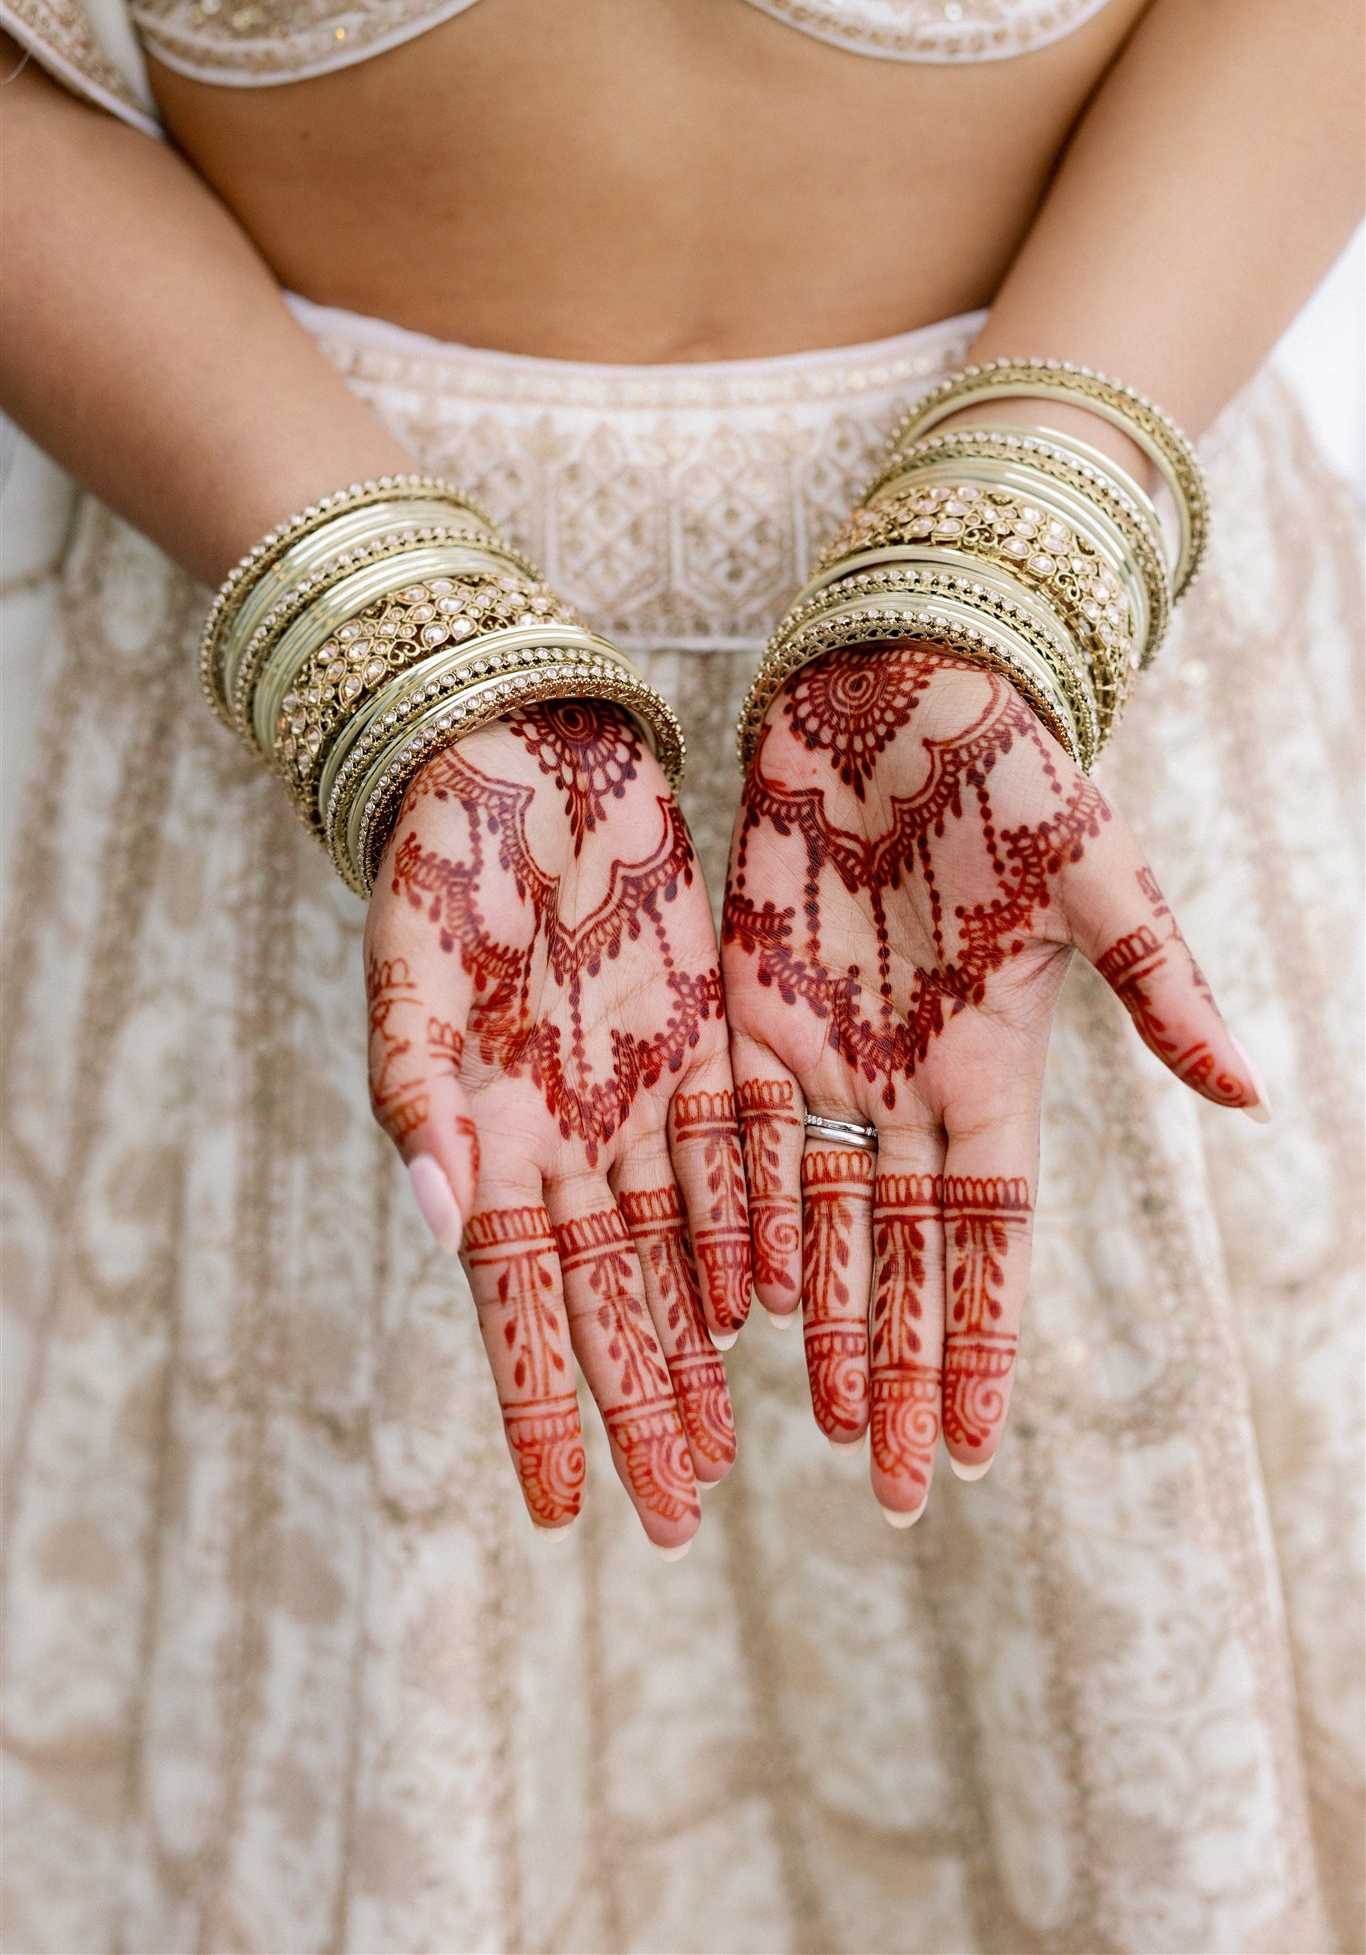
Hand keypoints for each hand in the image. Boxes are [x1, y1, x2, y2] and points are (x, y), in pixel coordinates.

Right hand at [364, 702, 748, 1549]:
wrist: (522, 757)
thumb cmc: (440, 864)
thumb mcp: (409, 974)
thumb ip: (417, 1091)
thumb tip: (443, 1215)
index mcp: (491, 1137)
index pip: (519, 1305)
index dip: (544, 1404)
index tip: (566, 1510)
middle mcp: (571, 1138)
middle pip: (614, 1302)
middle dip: (642, 1407)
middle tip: (679, 1515)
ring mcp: (641, 1096)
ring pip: (682, 1249)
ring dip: (704, 1346)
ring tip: (735, 1444)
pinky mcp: (705, 1040)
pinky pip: (741, 1153)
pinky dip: (753, 1226)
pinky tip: (775, 1302)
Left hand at [721, 644, 1264, 1518]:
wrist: (892, 690)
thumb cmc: (1009, 773)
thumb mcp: (1097, 880)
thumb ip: (1158, 989)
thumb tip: (1254, 1092)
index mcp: (993, 1066)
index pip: (989, 1235)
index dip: (986, 1338)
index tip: (982, 1445)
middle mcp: (908, 1084)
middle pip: (905, 1257)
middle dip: (905, 1368)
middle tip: (895, 1489)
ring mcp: (827, 1055)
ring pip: (822, 1217)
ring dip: (825, 1320)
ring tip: (826, 1423)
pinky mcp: (749, 1011)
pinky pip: (741, 1137)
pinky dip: (739, 1216)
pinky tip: (735, 1300)